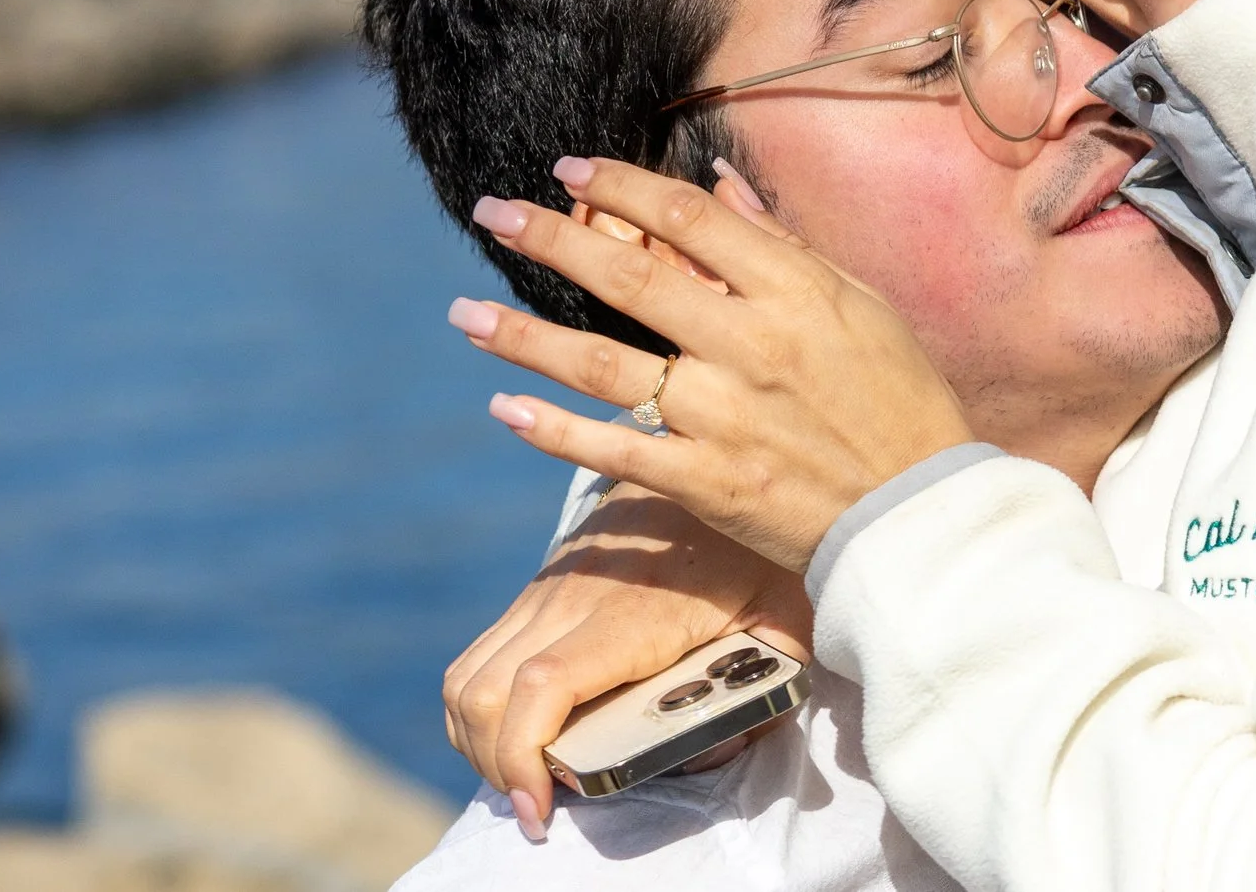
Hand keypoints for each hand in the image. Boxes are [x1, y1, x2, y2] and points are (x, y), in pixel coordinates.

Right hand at [443, 484, 811, 837]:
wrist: (722, 446)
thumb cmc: (766, 543)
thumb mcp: (789, 616)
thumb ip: (765, 688)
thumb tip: (718, 749)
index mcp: (637, 611)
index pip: (544, 685)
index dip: (522, 754)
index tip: (539, 810)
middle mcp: (576, 596)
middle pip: (484, 692)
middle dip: (494, 766)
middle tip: (535, 809)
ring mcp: (550, 587)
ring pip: (466, 675)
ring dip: (476, 740)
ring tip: (521, 780)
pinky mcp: (542, 584)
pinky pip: (480, 654)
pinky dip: (477, 705)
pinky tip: (515, 734)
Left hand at [453, 156, 976, 572]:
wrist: (919, 513)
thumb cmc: (900, 397)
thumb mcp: (861, 303)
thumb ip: (783, 244)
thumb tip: (717, 183)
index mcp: (794, 291)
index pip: (688, 218)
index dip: (622, 187)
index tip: (569, 169)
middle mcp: (750, 345)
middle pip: (629, 277)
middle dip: (551, 239)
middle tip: (492, 212)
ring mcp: (723, 417)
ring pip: (602, 364)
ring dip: (524, 337)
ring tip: (463, 315)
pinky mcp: (707, 482)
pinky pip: (613, 450)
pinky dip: (553, 431)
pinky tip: (505, 407)